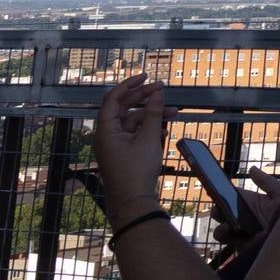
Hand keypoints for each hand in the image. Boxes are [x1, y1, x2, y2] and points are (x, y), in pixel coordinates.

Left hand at [93, 74, 168, 223]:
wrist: (133, 202)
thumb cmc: (137, 170)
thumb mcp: (148, 139)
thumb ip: (154, 113)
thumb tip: (158, 92)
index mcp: (106, 130)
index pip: (113, 99)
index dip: (129, 85)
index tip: (146, 76)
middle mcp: (107, 136)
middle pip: (124, 109)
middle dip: (144, 99)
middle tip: (163, 89)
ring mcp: (115, 146)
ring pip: (132, 122)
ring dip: (151, 116)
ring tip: (173, 113)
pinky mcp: (123, 154)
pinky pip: (134, 135)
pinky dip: (148, 129)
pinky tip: (164, 132)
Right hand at [215, 170, 279, 247]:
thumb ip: (266, 182)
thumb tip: (251, 168)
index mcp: (254, 203)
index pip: (233, 197)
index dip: (223, 194)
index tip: (215, 189)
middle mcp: (246, 218)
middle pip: (224, 213)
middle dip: (218, 210)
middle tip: (219, 208)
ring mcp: (244, 232)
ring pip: (222, 230)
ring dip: (220, 226)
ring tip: (226, 225)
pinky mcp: (244, 246)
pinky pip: (229, 242)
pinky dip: (225, 236)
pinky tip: (230, 231)